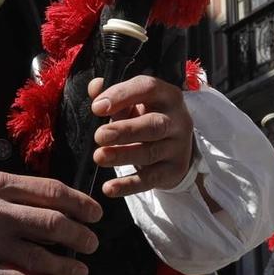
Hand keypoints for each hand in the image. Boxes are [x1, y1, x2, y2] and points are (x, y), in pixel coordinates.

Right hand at [0, 171, 101, 274]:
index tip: (96, 214)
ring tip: (80, 271)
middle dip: (80, 236)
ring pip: (38, 256)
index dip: (80, 204)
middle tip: (92, 244)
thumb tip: (53, 200)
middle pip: (52, 224)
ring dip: (66, 266)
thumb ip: (10, 190)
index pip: (51, 192)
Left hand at [90, 76, 195, 198]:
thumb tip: (95, 86)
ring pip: (151, 152)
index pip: (147, 88)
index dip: (122, 95)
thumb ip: (113, 95)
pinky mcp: (175, 170)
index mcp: (166, 95)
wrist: (175, 146)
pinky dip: (129, 185)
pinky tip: (109, 188)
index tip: (97, 107)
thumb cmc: (146, 117)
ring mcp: (178, 146)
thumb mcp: (133, 103)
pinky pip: (150, 179)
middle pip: (153, 125)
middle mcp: (178, 119)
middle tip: (99, 136)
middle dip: (125, 130)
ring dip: (123, 155)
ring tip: (99, 157)